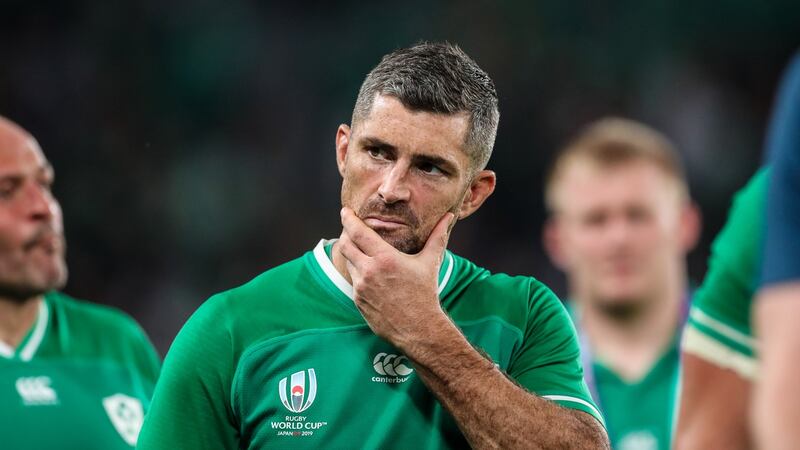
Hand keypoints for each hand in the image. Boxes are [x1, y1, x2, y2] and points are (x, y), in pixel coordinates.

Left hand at [338, 207, 453, 348]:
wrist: (418, 329)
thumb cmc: (425, 294)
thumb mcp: (430, 263)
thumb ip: (437, 237)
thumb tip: (448, 217)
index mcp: (384, 258)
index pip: (357, 232)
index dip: (348, 219)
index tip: (345, 211)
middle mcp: (368, 271)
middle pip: (345, 245)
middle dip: (345, 234)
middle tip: (349, 228)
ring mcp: (361, 287)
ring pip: (349, 263)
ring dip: (353, 255)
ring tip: (363, 251)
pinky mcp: (357, 300)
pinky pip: (353, 281)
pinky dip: (359, 273)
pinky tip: (370, 274)